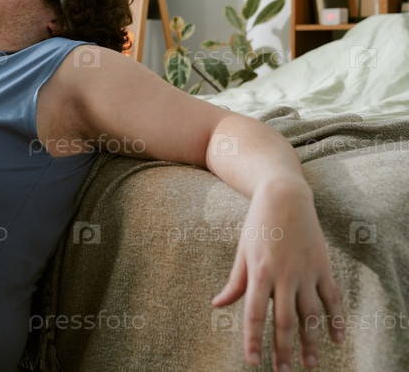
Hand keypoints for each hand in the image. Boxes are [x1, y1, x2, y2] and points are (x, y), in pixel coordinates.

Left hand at [212, 185, 343, 370]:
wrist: (285, 197)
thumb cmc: (258, 225)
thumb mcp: (242, 252)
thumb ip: (234, 282)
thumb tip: (217, 305)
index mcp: (259, 272)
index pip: (254, 314)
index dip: (253, 340)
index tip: (253, 362)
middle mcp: (284, 275)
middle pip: (285, 321)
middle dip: (283, 350)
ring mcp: (306, 272)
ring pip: (311, 315)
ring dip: (311, 343)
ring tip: (309, 364)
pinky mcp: (323, 267)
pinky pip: (332, 299)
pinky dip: (336, 321)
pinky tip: (335, 340)